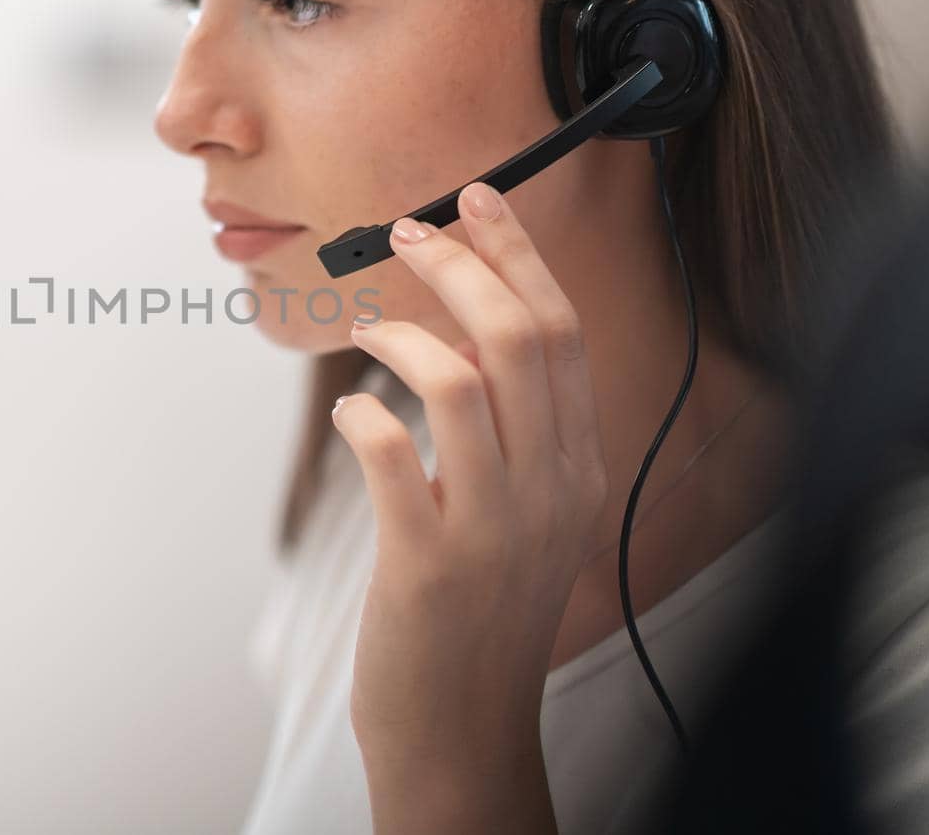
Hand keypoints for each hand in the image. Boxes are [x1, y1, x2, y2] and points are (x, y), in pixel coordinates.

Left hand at [333, 181, 606, 832]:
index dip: (518, 254)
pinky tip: (352, 416)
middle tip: (407, 231)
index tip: (477, 200)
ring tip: (369, 328)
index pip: (563, 332)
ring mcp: (494, 527)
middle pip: (523, 337)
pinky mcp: (428, 562)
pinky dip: (363, 416)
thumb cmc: (478, 611)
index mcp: (576, 469)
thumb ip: (513, 434)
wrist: (463, 728)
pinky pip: (391, 452)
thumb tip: (469, 339)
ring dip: (405, 333)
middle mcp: (551, 489)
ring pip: (465, 380)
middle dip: (464, 264)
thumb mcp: (523, 516)